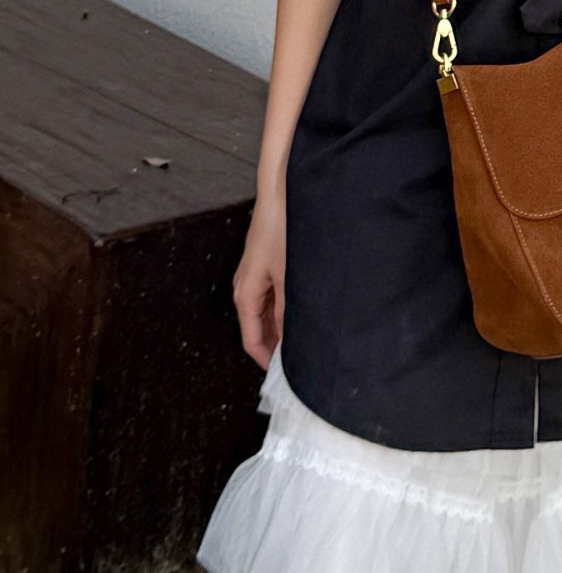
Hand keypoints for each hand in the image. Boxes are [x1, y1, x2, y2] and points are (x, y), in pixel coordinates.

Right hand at [233, 183, 286, 370]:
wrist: (280, 197)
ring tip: (305, 340)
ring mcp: (255, 278)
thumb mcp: (288, 277)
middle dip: (275, 346)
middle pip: (257, 329)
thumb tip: (291, 341)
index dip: (267, 360)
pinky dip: (283, 311)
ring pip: (265, 314)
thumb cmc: (281, 232)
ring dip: (281, 328)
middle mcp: (245, 289)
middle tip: (301, 360)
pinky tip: (302, 314)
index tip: (285, 375)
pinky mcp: (265, 267)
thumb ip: (288, 311)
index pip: (251, 340)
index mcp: (245, 295)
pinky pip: (271, 298)